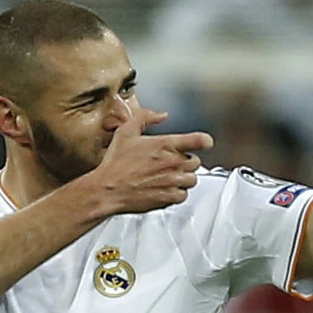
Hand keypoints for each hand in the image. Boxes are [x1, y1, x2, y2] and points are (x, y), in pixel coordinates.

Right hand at [88, 107, 211, 215]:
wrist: (108, 189)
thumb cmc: (116, 163)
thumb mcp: (126, 131)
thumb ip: (145, 117)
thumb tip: (161, 115)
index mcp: (165, 144)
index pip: (198, 140)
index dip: (204, 141)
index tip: (205, 142)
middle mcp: (172, 163)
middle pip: (196, 162)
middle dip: (185, 162)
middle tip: (171, 163)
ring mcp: (172, 181)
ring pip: (192, 179)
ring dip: (183, 178)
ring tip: (167, 176)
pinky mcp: (169, 197)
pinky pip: (184, 195)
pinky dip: (177, 192)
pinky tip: (164, 188)